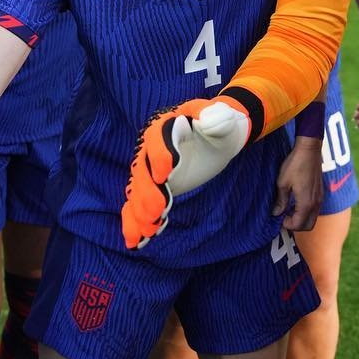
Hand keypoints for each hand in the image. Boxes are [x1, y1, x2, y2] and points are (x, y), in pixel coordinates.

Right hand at [121, 96, 250, 248]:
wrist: (220, 135)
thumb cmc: (222, 123)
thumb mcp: (224, 116)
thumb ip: (217, 116)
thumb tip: (207, 120)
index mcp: (167, 125)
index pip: (158, 139)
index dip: (159, 156)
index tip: (164, 175)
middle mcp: (153, 147)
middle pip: (143, 169)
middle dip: (148, 191)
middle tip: (155, 211)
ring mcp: (152, 168)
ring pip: (138, 190)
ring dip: (140, 211)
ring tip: (147, 231)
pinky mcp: (155, 186)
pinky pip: (139, 203)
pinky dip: (134, 222)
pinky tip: (135, 241)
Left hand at [273, 137, 323, 230]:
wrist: (309, 150)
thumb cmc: (295, 164)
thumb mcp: (282, 183)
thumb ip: (281, 201)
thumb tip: (276, 213)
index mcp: (306, 203)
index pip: (298, 225)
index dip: (287, 225)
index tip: (278, 218)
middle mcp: (316, 203)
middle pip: (308, 226)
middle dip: (295, 225)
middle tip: (283, 218)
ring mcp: (320, 198)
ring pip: (312, 218)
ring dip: (301, 219)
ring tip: (288, 210)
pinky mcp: (321, 193)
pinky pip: (315, 210)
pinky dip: (306, 212)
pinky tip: (296, 203)